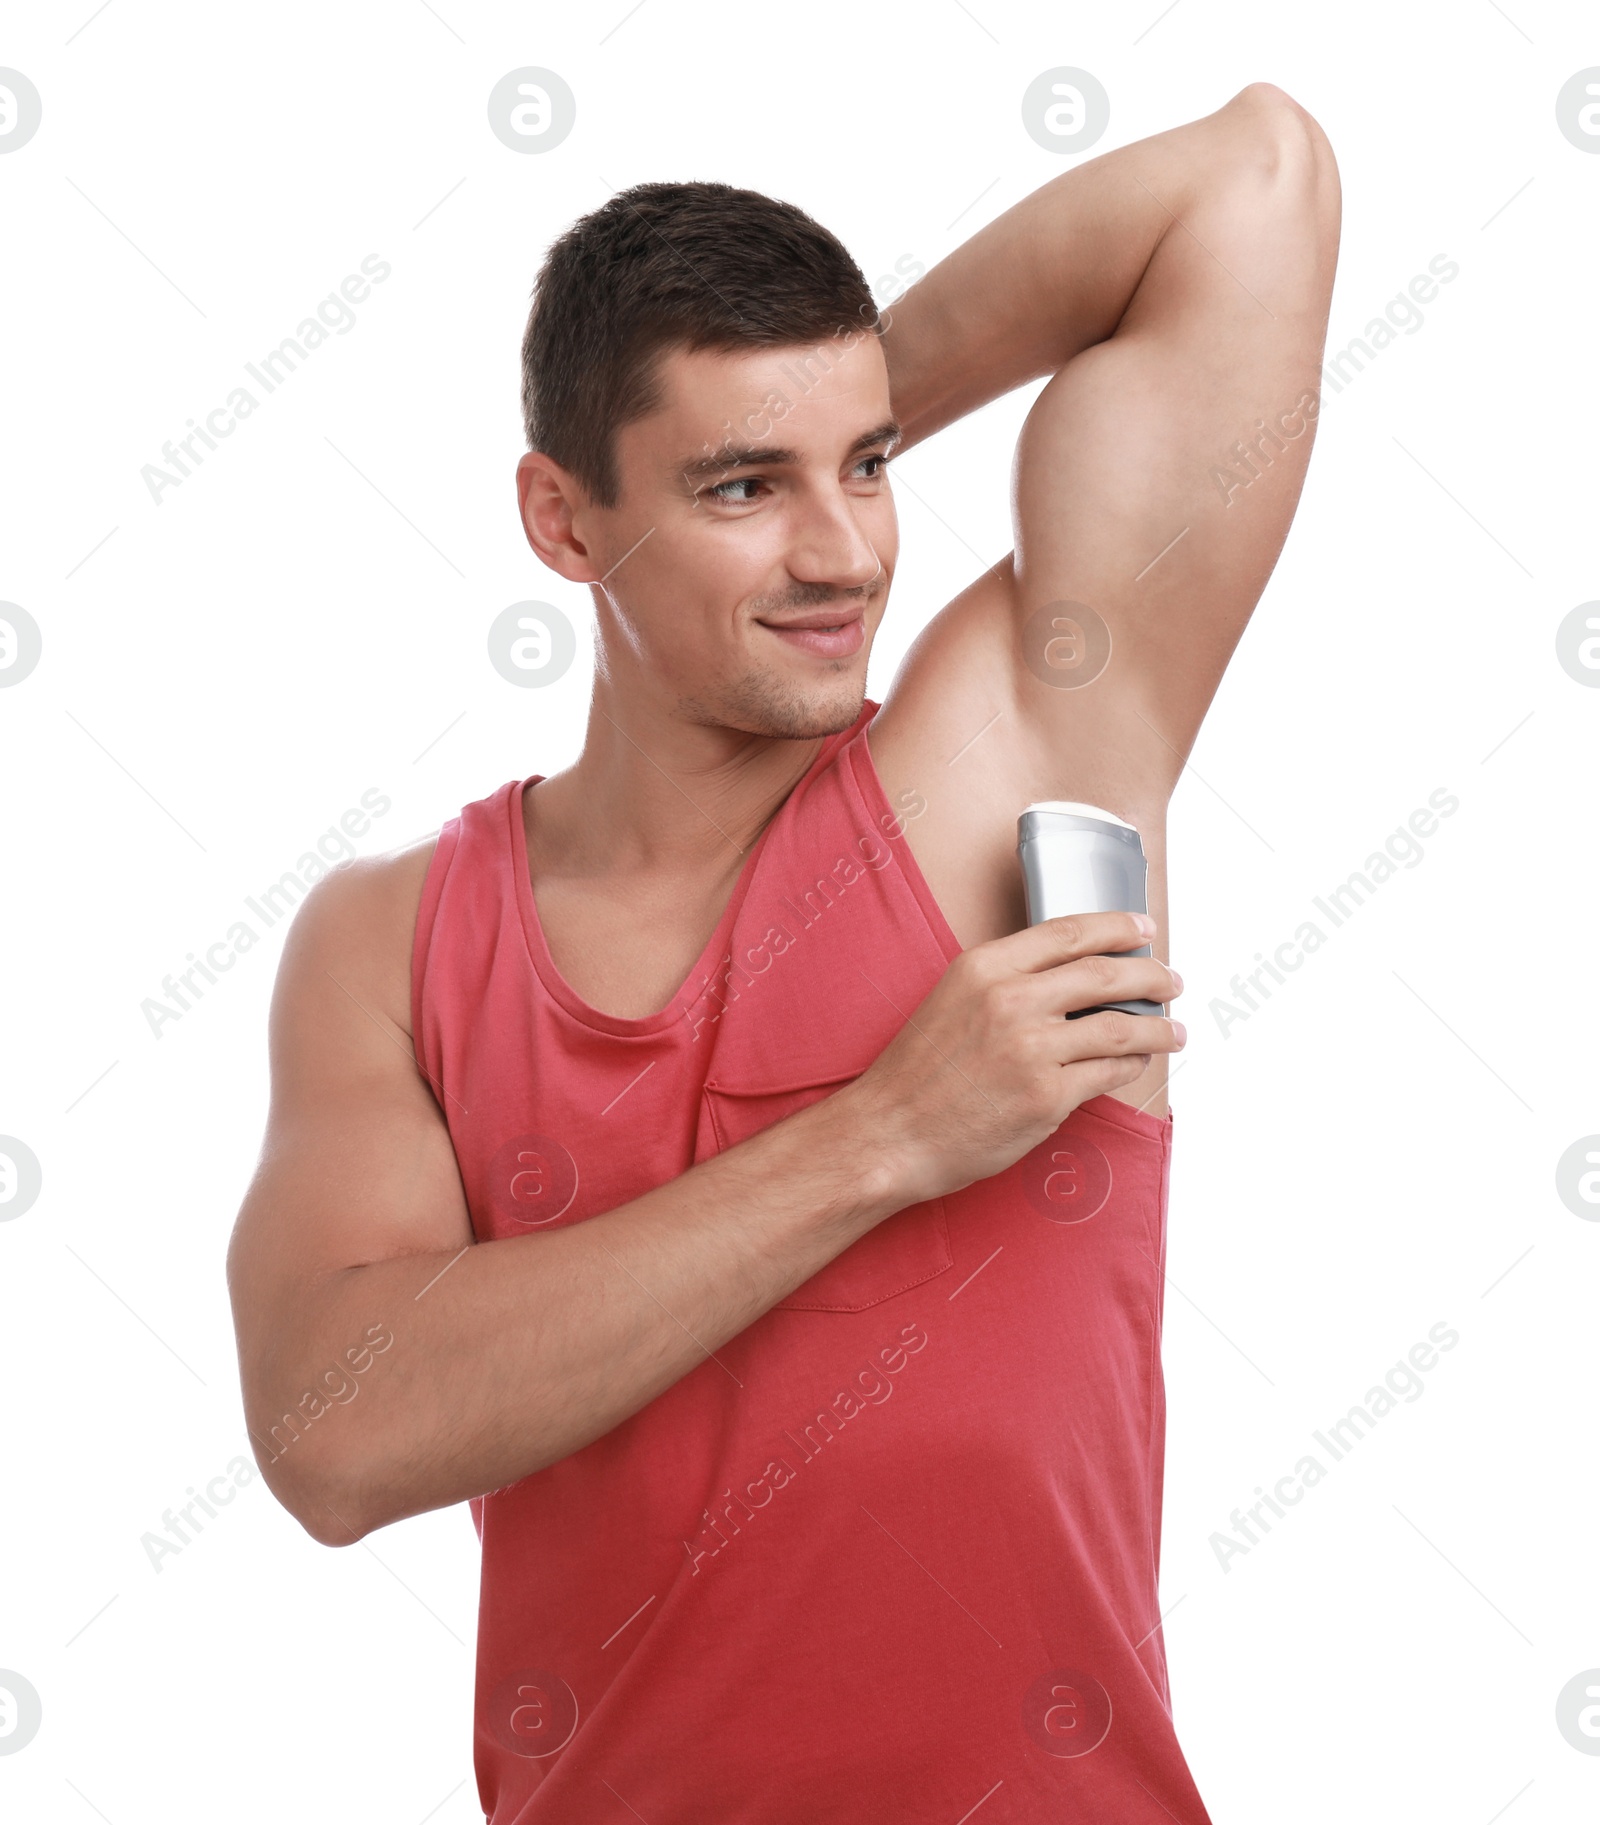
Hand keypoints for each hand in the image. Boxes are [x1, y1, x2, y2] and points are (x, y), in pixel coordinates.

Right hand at [836, 912, 1183, 1206]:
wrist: (891, 1133)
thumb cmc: (918, 1073)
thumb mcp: (953, 999)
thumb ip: (1007, 981)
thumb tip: (1075, 978)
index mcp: (985, 967)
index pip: (1069, 932)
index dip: (1116, 926)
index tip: (1143, 927)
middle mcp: (1011, 1000)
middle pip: (1105, 975)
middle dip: (1151, 974)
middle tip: (1171, 979)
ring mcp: (1032, 1050)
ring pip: (1121, 1028)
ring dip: (1159, 1028)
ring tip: (1174, 1030)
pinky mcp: (1047, 1097)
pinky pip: (1109, 1073)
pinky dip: (1132, 1067)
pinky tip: (1139, 1064)